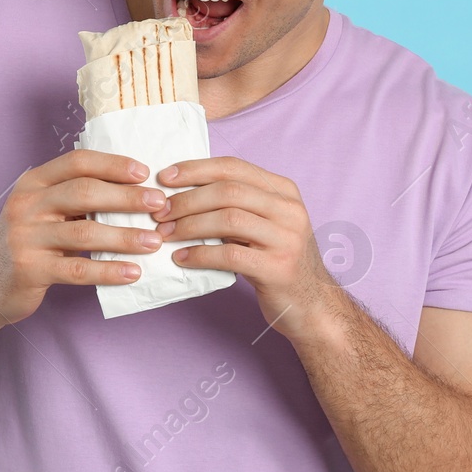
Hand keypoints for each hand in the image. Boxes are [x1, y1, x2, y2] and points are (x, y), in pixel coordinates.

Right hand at [0, 149, 168, 326]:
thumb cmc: (30, 243)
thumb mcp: (44, 211)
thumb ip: (76, 198)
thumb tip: (135, 189)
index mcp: (33, 183)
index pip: (77, 162)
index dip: (113, 164)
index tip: (145, 173)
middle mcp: (26, 204)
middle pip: (84, 192)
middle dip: (127, 197)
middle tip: (159, 205)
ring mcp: (26, 237)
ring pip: (84, 232)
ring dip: (125, 236)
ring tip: (154, 241)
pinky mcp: (30, 270)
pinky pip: (77, 270)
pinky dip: (109, 271)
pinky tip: (133, 272)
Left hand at [156, 157, 342, 341]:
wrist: (311, 304)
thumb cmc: (276, 261)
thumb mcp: (264, 224)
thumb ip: (236, 206)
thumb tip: (180, 193)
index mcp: (284, 191)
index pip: (234, 167)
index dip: (196, 169)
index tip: (165, 177)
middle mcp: (290, 210)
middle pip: (229, 190)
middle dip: (187, 199)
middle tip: (159, 212)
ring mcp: (287, 239)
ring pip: (228, 219)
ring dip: (189, 225)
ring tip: (166, 233)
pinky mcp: (279, 268)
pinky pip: (230, 255)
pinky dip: (200, 254)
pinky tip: (182, 258)